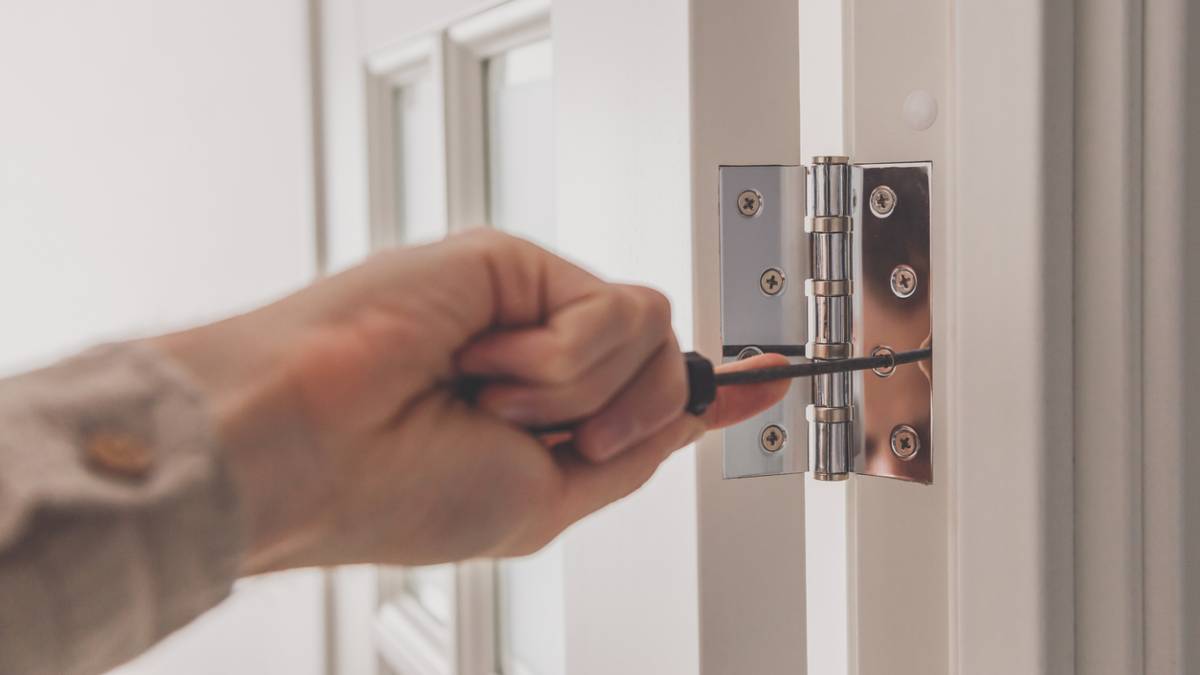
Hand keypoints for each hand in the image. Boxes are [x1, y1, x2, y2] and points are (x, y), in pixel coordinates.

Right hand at [151, 230, 788, 574]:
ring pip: (647, 333)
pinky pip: (608, 309)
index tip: (765, 382)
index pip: (652, 390)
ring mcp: (529, 307)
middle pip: (663, 361)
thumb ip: (632, 451)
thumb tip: (703, 414)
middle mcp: (543, 354)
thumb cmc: (397, 490)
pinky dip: (555, 359)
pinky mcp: (516, 261)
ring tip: (488, 397)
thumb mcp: (546, 501)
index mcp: (547, 415)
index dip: (711, 389)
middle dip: (619, 416)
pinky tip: (481, 362)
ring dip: (573, 392)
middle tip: (540, 434)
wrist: (312, 443)